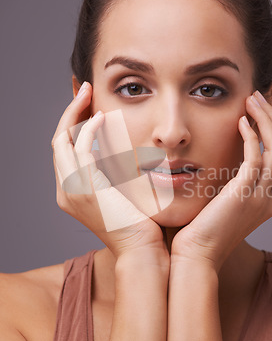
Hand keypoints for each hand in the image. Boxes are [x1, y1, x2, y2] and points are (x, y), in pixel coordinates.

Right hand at [51, 81, 168, 266]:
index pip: (65, 149)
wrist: (144, 251)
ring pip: (62, 140)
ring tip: (89, 92)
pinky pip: (79, 148)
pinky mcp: (84, 187)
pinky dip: (88, 129)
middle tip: (84, 89)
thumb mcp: (123, 192)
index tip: (88, 103)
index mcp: (73, 192)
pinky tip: (102, 116)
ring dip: (74, 112)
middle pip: (58, 140)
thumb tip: (123, 148)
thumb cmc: (141, 224)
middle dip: (70, 112)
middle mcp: (65, 191)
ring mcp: (71, 190)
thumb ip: (115, 171)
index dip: (73, 123)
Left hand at [171, 90, 271, 272]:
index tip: (259, 111)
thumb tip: (221, 162)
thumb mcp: (221, 203)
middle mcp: (271, 197)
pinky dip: (252, 136)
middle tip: (258, 97)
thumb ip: (229, 183)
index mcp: (267, 199)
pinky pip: (257, 156)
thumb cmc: (200, 231)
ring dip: (266, 120)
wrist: (195, 256)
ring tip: (252, 100)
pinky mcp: (245, 194)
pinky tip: (240, 122)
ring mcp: (261, 197)